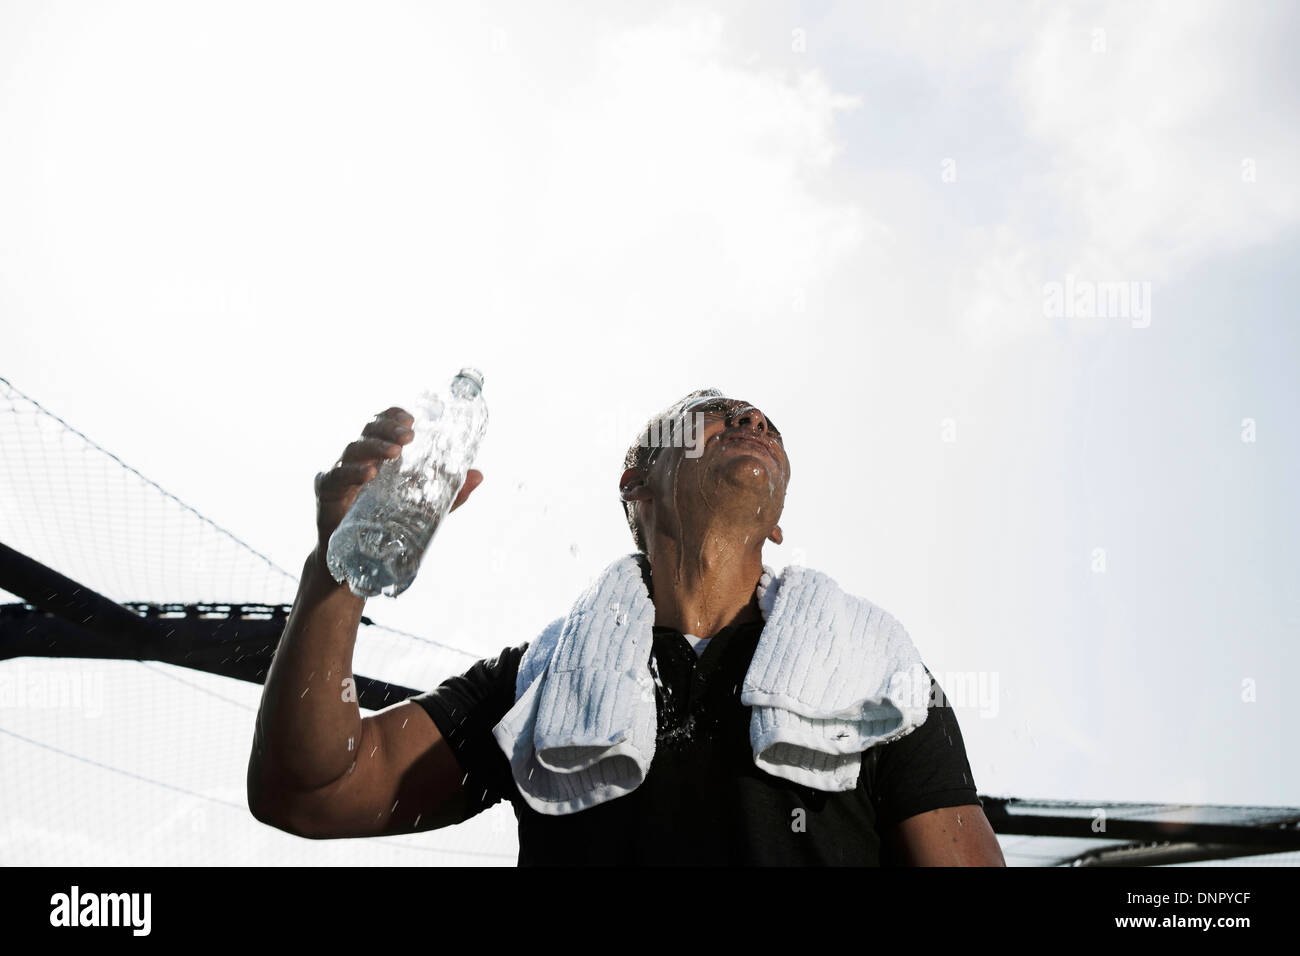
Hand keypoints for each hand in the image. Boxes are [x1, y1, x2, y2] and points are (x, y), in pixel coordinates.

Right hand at [314, 406, 483, 553]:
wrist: (354, 562)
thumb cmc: (385, 526)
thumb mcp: (423, 509)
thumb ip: (449, 493)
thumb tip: (479, 475)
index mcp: (376, 457)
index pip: (381, 426)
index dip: (393, 417)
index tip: (411, 417)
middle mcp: (356, 461)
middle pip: (368, 432)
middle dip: (388, 429)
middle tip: (410, 436)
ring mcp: (339, 475)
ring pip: (353, 450)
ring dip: (375, 447)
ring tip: (395, 452)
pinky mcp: (327, 494)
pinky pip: (337, 478)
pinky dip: (353, 473)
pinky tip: (369, 474)